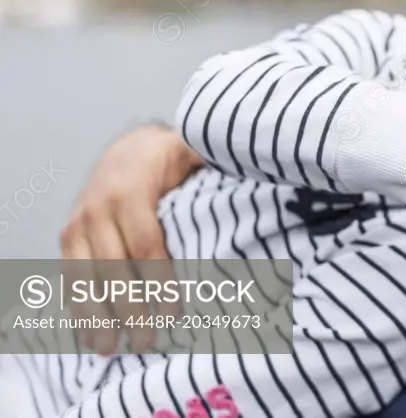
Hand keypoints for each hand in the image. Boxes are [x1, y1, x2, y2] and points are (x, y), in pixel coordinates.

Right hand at [59, 123, 202, 353]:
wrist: (126, 148)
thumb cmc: (166, 157)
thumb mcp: (190, 150)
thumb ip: (212, 161)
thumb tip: (246, 168)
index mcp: (129, 192)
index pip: (145, 245)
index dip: (159, 281)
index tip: (174, 313)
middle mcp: (96, 209)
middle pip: (112, 269)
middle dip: (129, 309)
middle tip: (148, 341)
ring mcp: (77, 224)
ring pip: (82, 278)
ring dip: (95, 317)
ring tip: (111, 349)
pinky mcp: (67, 237)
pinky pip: (68, 277)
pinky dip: (77, 308)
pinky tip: (88, 335)